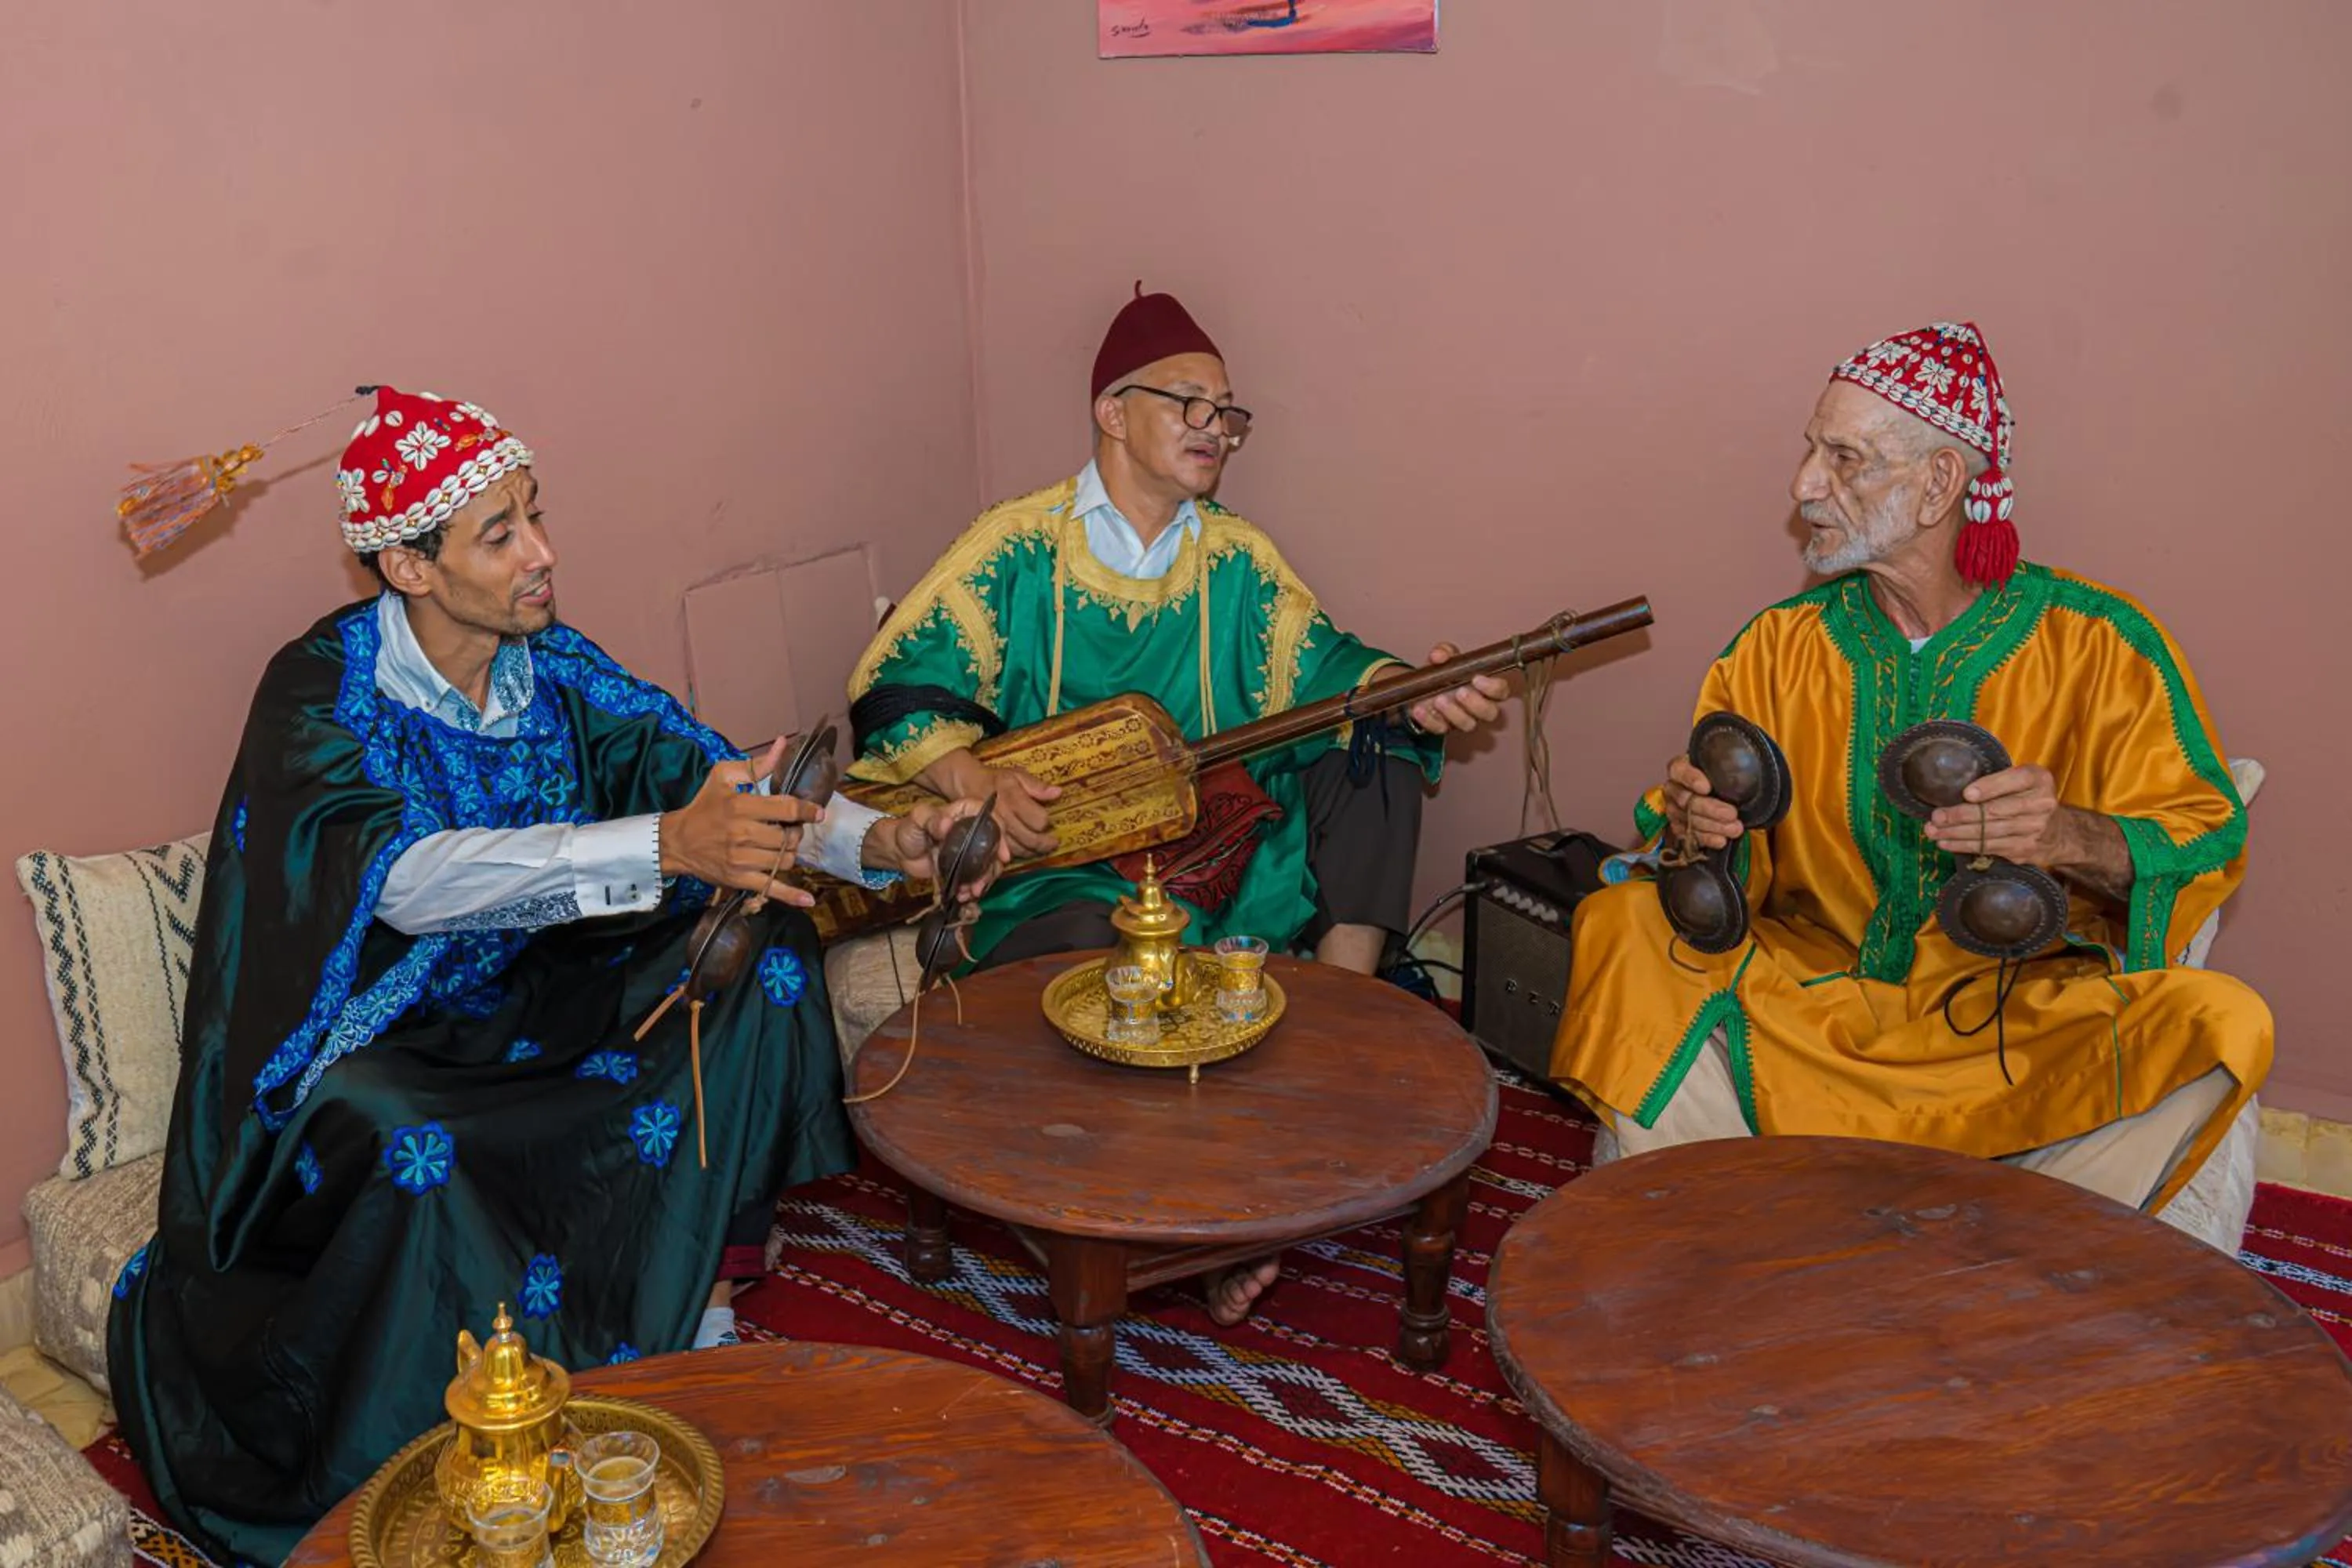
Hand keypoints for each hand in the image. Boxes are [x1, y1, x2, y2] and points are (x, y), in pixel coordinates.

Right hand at [658, 738, 825, 906]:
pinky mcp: (739, 879)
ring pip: (785, 860)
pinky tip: (808, 901)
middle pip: (789, 837)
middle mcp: (744, 834)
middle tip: (790, 829)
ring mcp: (742, 859)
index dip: (807, 810)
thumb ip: (756, 764)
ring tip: (782, 846)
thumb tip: (782, 744)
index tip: (817, 812)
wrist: (677, 841)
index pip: (786, 808)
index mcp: (742, 806)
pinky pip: (771, 888)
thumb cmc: (704, 806)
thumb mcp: (723, 777)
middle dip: (796, 833)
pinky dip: (791, 896)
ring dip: (790, 853)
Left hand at [879, 797, 1014, 900]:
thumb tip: (947, 824)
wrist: (900, 852)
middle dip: (992, 867)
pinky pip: (977, 877)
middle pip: (994, 847)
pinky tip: (964, 895)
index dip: (1001, 836)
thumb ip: (931, 819)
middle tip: (980, 883)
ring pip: (989, 865)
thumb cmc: (909, 829)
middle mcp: (973, 830)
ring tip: (970, 893)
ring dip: (983, 881)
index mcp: (966, 813)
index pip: (991, 819)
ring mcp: (971, 850)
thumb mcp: (917, 819)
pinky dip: (974, 888)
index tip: (1002, 855)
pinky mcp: (966, 867)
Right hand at [945, 758, 1060, 857]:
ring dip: (1033, 851)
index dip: (1046, 821)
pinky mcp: (986, 837)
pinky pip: (1005, 852)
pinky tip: (1025, 851)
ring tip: (1042, 848)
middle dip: (1044, 843)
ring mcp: (994, 828)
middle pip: (1030, 838)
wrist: (967, 784)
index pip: (1038, 819)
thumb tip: (1057, 793)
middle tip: (1053, 843)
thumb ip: (1037, 785)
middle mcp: (1003, 815)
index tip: (1049, 821)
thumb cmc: (996, 780)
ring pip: (1018, 848)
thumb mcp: (1017, 775)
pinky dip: (1017, 854)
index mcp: (1012, 798)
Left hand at [1406, 643, 1509, 734]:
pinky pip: (1439, 729)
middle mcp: (1477, 707)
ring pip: (1468, 724)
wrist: (1418, 686)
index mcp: (1484, 688)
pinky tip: (1419, 709)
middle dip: (1476, 704)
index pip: (1501, 691)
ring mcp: (1461, 719)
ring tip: (1438, 699)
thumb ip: (1444, 651)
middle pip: (1490, 713)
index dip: (1493, 688)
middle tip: (1460, 692)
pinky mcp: (1442, 727)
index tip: (1476, 678)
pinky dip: (1428, 719)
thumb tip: (1439, 656)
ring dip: (1453, 712)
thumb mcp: (1444, 656)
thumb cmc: (1442, 672)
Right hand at [1663, 755, 1743, 851]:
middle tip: (1732, 814)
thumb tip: (1745, 763)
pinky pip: (1689, 835)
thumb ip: (1730, 762)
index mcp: (1682, 767)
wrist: (1725, 793)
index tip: (1706, 787)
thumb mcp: (1727, 764)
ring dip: (1712, 826)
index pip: (1679, 770)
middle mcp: (1674, 788)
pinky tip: (1721, 840)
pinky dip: (1706, 839)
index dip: (1691, 779)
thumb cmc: (1725, 775)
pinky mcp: (1679, 827)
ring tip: (1734, 829)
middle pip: (1685, 799)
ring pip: (1687, 819)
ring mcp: (1674, 809)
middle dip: (1709, 809)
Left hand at [1926, 764, 2068, 864]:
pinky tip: (1946, 843)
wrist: (2058, 830)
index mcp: (2038, 779)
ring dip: (1957, 834)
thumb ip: (1997, 779)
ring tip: (1933, 832)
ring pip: (1990, 833)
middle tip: (1936, 816)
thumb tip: (1956, 790)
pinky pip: (1990, 848)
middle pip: (1996, 811)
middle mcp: (2041, 804)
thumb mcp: (2020, 779)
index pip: (2014, 780)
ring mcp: (2034, 830)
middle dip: (1961, 815)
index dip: (1989, 787)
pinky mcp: (2024, 850)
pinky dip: (1964, 846)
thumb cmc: (2027, 797)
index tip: (1967, 793)